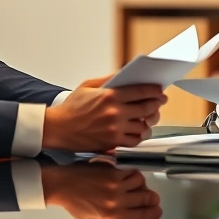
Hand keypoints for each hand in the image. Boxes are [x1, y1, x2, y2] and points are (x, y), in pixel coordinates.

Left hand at [43, 161, 161, 218]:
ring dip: (142, 185)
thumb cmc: (76, 202)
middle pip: (146, 200)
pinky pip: (133, 172)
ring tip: (139, 185)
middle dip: (152, 199)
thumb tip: (134, 217)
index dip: (153, 213)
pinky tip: (130, 175)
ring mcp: (115, 186)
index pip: (143, 217)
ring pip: (141, 184)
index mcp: (113, 218)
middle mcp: (116, 203)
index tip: (156, 210)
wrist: (62, 185)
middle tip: (153, 198)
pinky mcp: (112, 172)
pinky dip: (134, 174)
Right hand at [44, 75, 166, 152]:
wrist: (58, 128)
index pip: (140, 91)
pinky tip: (139, 130)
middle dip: (156, 104)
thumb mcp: (88, 86)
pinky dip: (140, 136)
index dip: (154, 90)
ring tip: (149, 117)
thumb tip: (126, 75)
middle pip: (146, 108)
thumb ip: (109, 79)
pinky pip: (134, 141)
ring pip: (143, 126)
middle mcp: (114, 113)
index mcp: (109, 96)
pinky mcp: (112, 143)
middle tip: (159, 102)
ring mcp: (114, 130)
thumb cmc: (72, 108)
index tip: (159, 90)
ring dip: (149, 121)